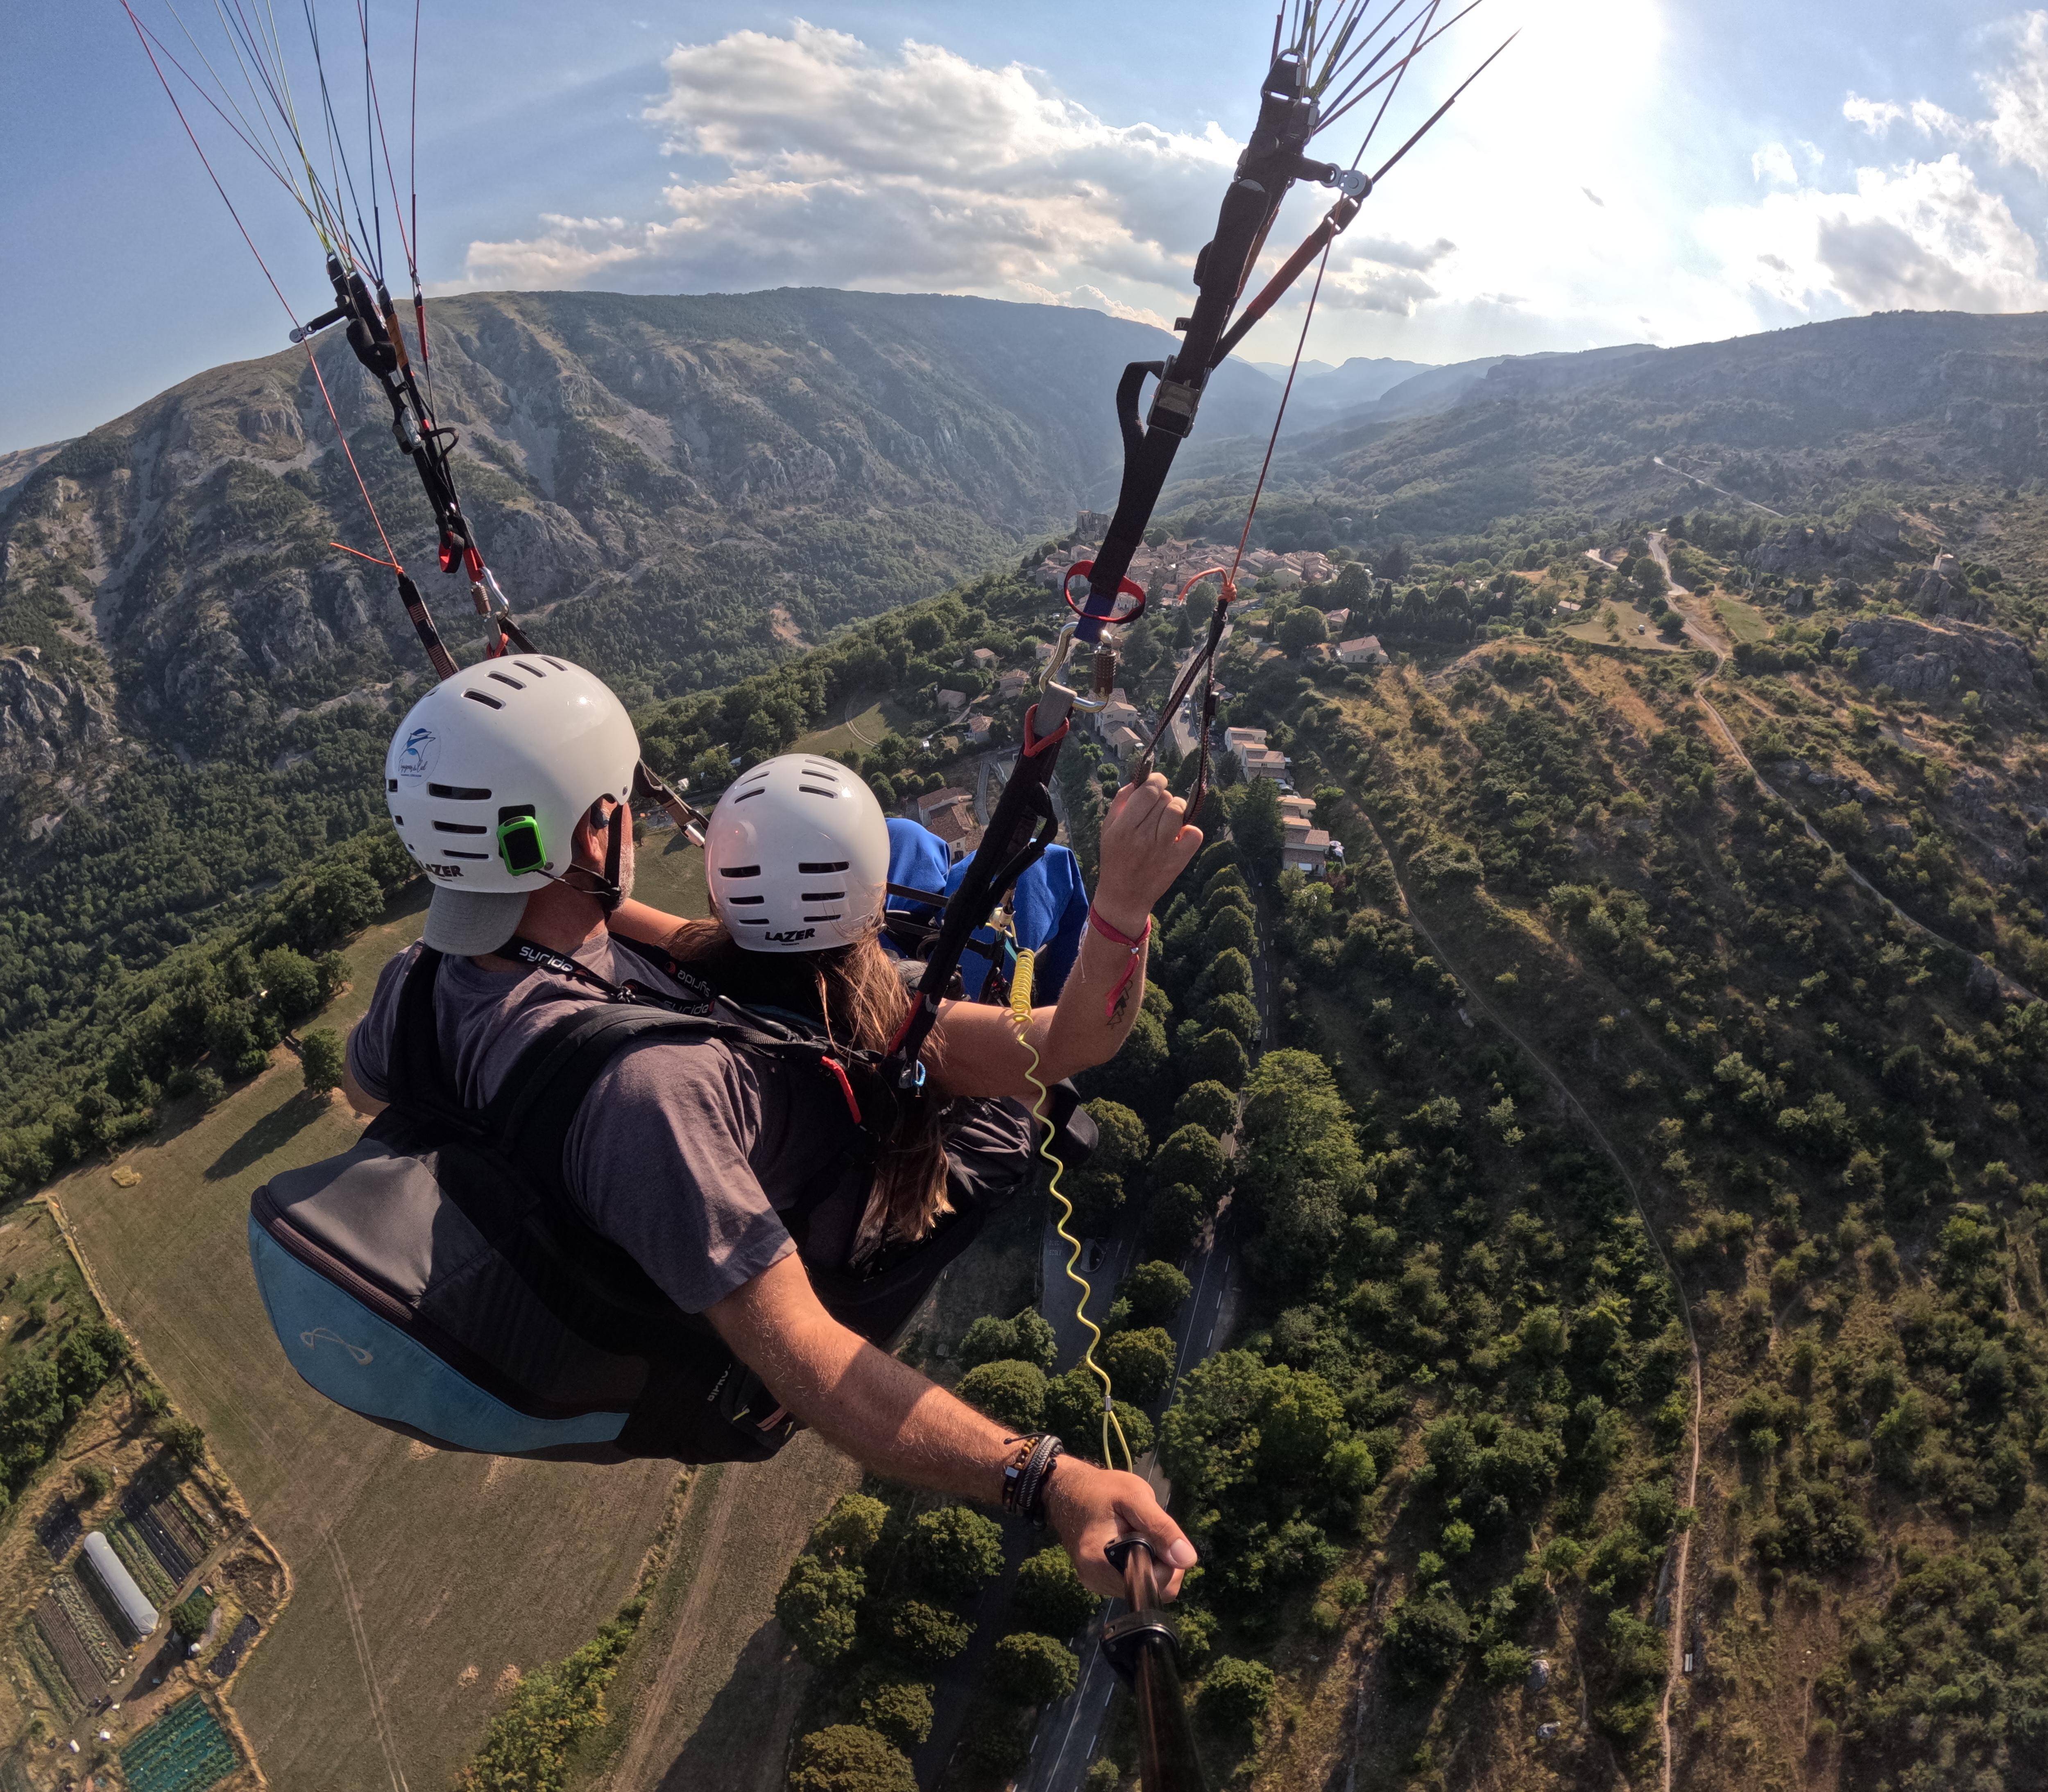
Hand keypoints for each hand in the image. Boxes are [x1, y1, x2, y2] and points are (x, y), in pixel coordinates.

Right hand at [1043, 1457, 1197, 1601]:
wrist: (1068, 1491)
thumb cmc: (1100, 1489)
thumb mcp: (1135, 1496)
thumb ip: (1161, 1528)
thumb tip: (1187, 1559)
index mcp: (1100, 1563)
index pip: (1154, 1585)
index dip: (1167, 1562)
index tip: (1159, 1535)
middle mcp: (1095, 1580)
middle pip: (1150, 1590)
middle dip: (1159, 1562)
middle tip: (1148, 1531)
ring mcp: (1095, 1583)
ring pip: (1142, 1587)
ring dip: (1149, 1563)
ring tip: (1136, 1533)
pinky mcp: (1097, 1580)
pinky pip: (1131, 1581)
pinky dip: (1139, 1564)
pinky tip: (1129, 1542)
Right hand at [1093, 773, 1201, 933]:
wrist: (1124, 896)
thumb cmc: (1115, 858)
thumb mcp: (1108, 828)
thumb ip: (1121, 801)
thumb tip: (1139, 780)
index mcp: (1124, 827)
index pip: (1148, 791)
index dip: (1157, 780)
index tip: (1158, 782)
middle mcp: (1143, 836)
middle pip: (1165, 799)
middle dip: (1164, 798)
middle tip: (1157, 809)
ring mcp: (1162, 849)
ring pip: (1179, 811)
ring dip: (1177, 809)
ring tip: (1169, 819)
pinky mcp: (1177, 860)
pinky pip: (1194, 834)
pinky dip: (1190, 831)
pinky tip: (1179, 836)